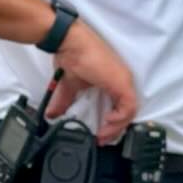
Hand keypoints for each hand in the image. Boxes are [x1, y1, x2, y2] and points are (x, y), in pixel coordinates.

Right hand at [47, 18, 136, 143]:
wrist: (69, 42)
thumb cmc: (72, 55)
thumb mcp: (70, 85)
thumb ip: (65, 101)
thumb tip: (52, 114)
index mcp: (113, 81)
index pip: (120, 106)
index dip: (113, 123)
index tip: (100, 134)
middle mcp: (122, 81)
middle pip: (127, 111)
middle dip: (115, 130)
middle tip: (103, 140)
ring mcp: (123, 81)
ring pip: (129, 111)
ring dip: (117, 126)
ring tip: (104, 135)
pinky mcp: (121, 83)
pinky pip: (128, 107)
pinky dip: (119, 118)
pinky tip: (107, 123)